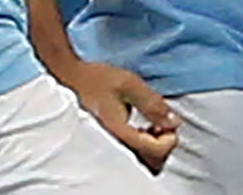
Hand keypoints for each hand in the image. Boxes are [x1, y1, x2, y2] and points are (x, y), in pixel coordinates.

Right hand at [57, 61, 178, 173]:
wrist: (68, 78)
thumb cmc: (95, 79)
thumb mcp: (129, 84)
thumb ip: (153, 104)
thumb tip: (174, 122)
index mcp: (117, 134)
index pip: (154, 151)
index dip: (169, 138)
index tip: (168, 122)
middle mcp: (111, 147)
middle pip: (149, 164)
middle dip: (162, 145)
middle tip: (162, 125)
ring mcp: (106, 149)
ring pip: (140, 163)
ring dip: (152, 148)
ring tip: (151, 127)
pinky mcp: (104, 146)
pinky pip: (129, 157)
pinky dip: (140, 147)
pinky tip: (138, 130)